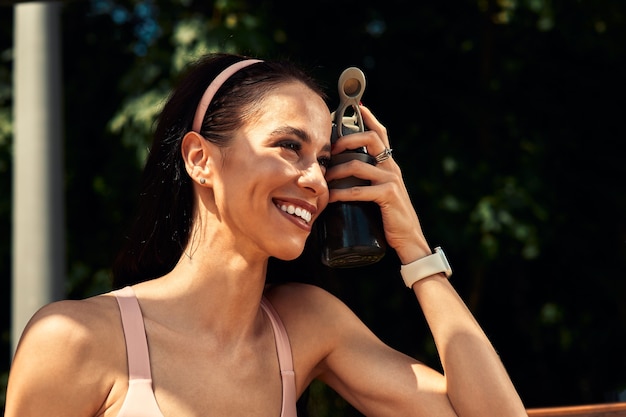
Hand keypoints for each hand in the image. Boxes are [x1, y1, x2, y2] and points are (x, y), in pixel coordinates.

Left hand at [324, 105, 431, 263]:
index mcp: (389, 165)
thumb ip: (367, 182)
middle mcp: (392, 169)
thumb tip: (341, 176)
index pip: (380, 134)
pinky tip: (331, 196)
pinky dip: (341, 193)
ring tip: (325, 178)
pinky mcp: (388, 196)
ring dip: (337, 170)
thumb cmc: (389, 218)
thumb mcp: (380, 194)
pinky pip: (359, 191)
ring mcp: (391, 181)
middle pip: (371, 140)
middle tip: (330, 147)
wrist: (409, 240)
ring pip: (358, 165)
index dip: (368, 118)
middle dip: (346, 139)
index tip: (355, 106)